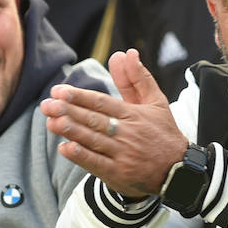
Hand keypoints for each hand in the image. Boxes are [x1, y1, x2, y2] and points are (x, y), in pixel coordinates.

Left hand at [41, 49, 186, 197]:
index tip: (58, 90)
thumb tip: (127, 52)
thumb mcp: (155, 101)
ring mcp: (123, 155)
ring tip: (51, 122)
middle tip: (48, 104)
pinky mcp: (120, 174)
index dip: (80, 97)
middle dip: (69, 111)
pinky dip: (81, 156)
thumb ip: (137, 77)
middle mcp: (128, 133)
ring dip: (71, 131)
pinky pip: (97, 164)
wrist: (179, 171)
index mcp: (134, 115)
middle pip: (95, 120)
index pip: (102, 103)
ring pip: (93, 140)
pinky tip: (65, 148)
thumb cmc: (163, 132)